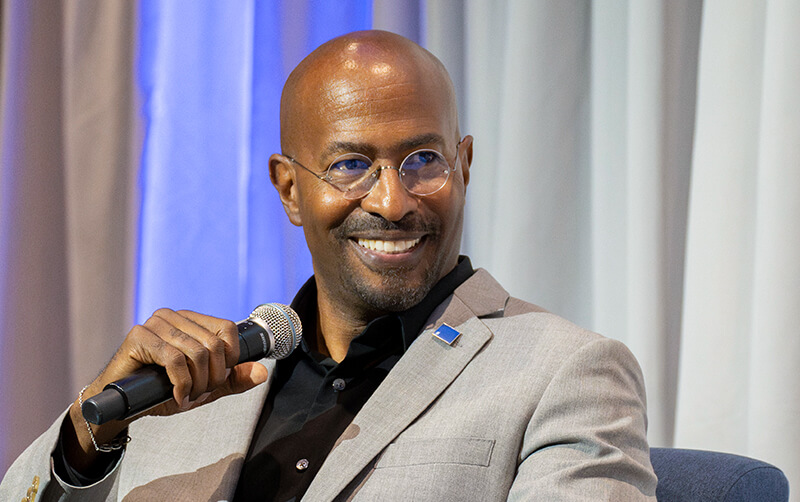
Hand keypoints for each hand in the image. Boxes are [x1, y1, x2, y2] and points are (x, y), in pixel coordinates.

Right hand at [63, 309, 269, 473]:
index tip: (216, 380)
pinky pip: (175, 360)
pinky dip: (181, 385)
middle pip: (214, 344)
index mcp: (190, 321)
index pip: (227, 329)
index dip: (230, 359)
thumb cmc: (160, 391)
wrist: (122, 405)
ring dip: (197, 384)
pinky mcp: (139, 336)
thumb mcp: (204, 387)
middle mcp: (173, 317)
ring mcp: (155, 324)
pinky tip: (176, 397)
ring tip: (186, 396)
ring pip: (197, 352)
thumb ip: (233, 379)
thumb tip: (263, 372)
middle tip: (198, 394)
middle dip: (213, 377)